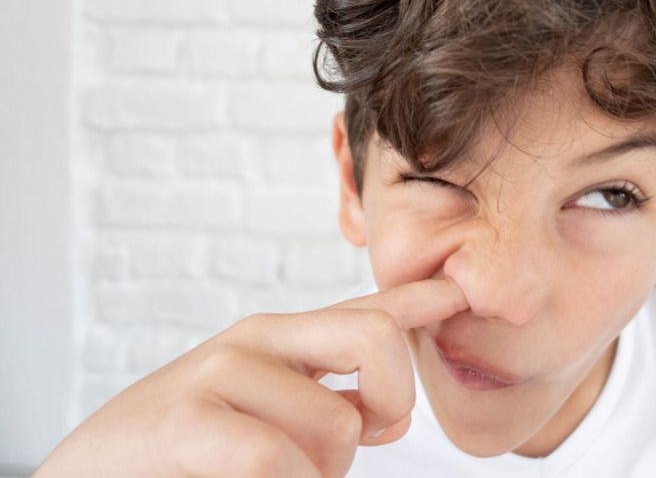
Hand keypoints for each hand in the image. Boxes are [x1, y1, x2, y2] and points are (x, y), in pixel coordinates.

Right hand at [33, 277, 467, 477]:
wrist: (94, 472)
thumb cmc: (190, 450)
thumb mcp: (270, 417)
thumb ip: (332, 406)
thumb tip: (389, 416)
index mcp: (285, 339)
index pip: (368, 307)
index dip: (423, 298)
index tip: (468, 290)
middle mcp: (260, 339)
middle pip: (375, 337)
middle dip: (393, 397)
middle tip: (369, 435)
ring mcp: (223, 372)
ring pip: (335, 429)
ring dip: (317, 475)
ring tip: (264, 472)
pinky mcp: (188, 418)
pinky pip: (277, 461)